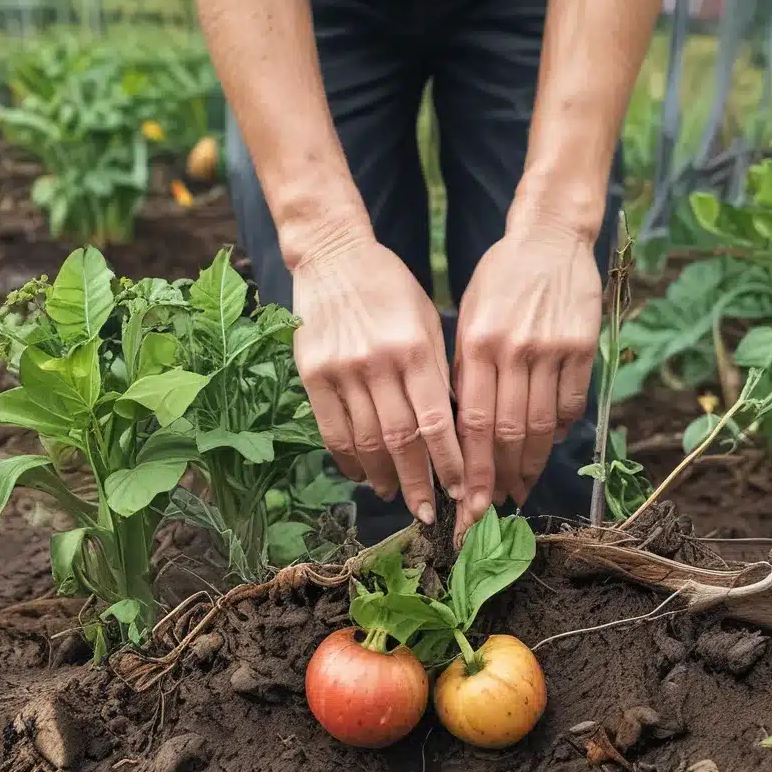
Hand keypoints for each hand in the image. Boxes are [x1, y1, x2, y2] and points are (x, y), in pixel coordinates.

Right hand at [293, 233, 463, 524]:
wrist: (333, 256)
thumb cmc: (391, 288)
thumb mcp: (426, 320)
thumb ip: (435, 373)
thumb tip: (449, 433)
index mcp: (415, 348)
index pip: (437, 421)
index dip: (448, 463)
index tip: (459, 492)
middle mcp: (379, 362)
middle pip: (401, 440)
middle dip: (416, 483)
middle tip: (427, 514)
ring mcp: (342, 369)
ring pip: (365, 440)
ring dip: (382, 476)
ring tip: (393, 495)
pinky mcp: (312, 374)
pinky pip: (332, 430)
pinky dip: (347, 459)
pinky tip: (360, 475)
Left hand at [453, 228, 601, 532]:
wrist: (548, 237)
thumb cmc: (499, 280)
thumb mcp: (468, 318)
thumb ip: (464, 371)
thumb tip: (462, 430)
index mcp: (478, 344)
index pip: (474, 424)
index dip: (472, 470)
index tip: (468, 504)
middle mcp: (515, 350)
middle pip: (509, 433)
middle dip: (499, 478)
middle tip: (492, 509)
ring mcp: (553, 349)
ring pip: (542, 426)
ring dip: (530, 464)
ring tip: (520, 489)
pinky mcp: (584, 346)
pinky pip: (572, 403)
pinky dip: (559, 430)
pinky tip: (547, 446)